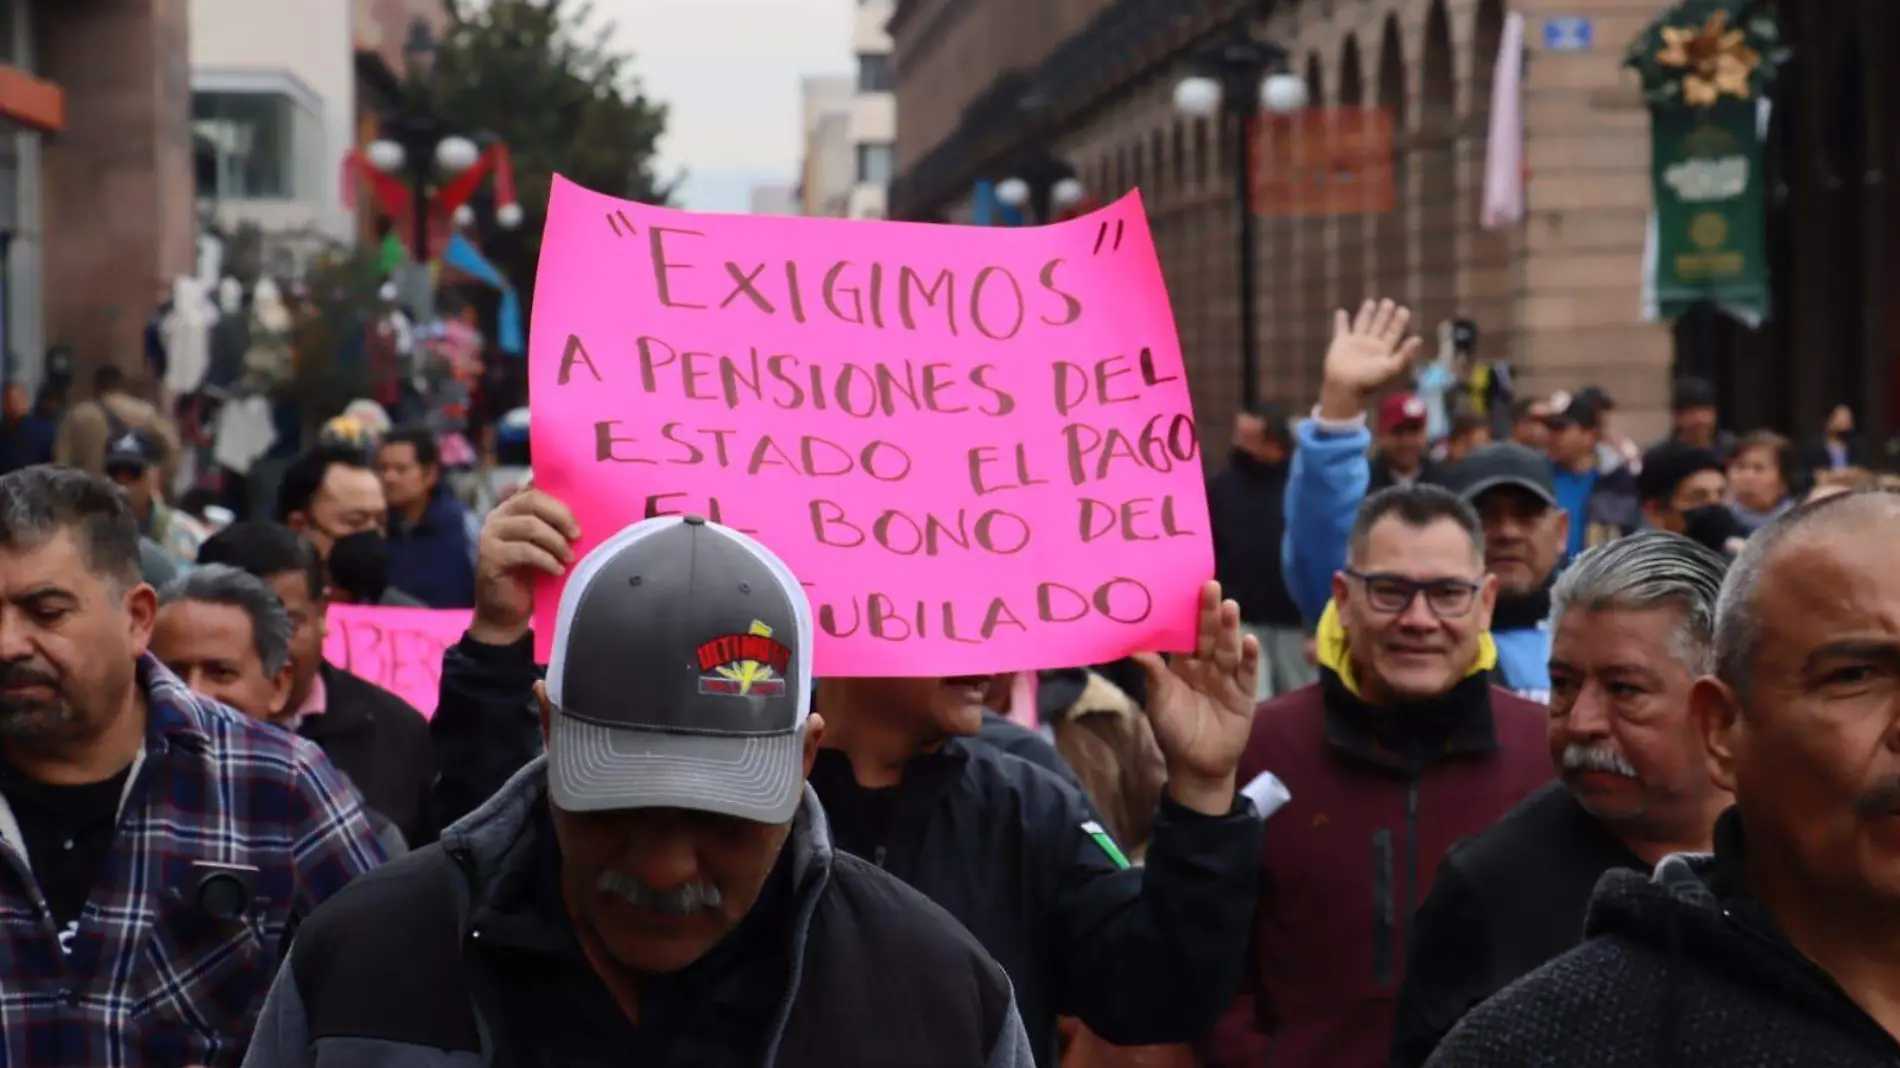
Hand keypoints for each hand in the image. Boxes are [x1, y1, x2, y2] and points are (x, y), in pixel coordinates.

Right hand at [469, 488, 578, 645]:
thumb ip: (554, 527)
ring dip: (556, 541)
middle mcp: (497, 516)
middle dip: (561, 516)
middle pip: (533, 500)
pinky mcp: (489, 557)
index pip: (534, 488)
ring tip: (569, 557)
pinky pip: (524, 551)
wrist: (507, 613)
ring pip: (530, 525)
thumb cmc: (531, 577)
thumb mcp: (546, 547)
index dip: (558, 496)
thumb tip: (585, 513)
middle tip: (577, 535)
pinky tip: (557, 570)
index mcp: (511, 509)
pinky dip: (546, 560)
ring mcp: (490, 535)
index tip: (580, 510)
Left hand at [1132, 581, 1260, 815]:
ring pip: (1228, 649)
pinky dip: (1250, 658)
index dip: (1186, 613)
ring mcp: (1227, 679)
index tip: (1184, 587)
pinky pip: (1248, 674)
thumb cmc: (1173, 730)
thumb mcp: (1159, 700)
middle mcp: (1206, 666)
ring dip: (1230, 628)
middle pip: (1208, 635)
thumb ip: (1152, 674)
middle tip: (1210, 585)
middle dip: (1209, 612)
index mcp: (1183, 664)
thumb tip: (1134, 648)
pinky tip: (1250, 641)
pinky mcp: (1244, 696)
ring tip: (1230, 606)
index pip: (1185, 633)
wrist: (1195, 766)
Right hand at [1318, 299, 1423, 420]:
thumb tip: (1418, 338)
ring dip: (1366, 314)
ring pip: (1362, 324)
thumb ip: (1405, 354)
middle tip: (1389, 302)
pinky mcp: (1340, 343)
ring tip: (1370, 302)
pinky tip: (1341, 312)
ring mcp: (1355, 344)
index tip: (1404, 309)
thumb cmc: (1369, 380)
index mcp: (1383, 351)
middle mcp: (1370, 346)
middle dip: (1384, 315)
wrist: (1345, 387)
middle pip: (1379, 326)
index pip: (1393, 332)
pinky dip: (1340, 321)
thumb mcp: (1391, 367)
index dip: (1399, 322)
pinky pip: (1341, 329)